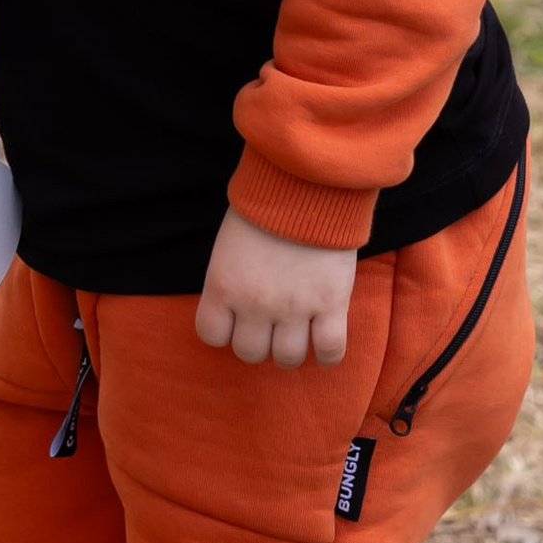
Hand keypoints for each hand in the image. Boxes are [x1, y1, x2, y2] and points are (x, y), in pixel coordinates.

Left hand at [194, 208, 358, 368]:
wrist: (308, 184)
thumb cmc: (266, 206)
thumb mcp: (229, 243)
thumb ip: (230, 277)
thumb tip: (235, 305)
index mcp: (223, 285)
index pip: (211, 335)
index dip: (226, 331)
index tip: (238, 320)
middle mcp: (254, 303)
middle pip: (250, 353)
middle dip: (260, 342)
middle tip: (271, 324)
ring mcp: (293, 308)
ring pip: (287, 358)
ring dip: (291, 350)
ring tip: (299, 333)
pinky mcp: (330, 305)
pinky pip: (330, 351)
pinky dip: (327, 355)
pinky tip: (325, 343)